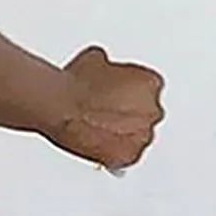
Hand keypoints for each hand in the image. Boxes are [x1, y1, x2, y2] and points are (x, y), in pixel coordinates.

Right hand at [49, 45, 165, 170]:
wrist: (62, 107)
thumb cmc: (78, 85)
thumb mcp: (96, 59)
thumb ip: (110, 67)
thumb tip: (103, 70)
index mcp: (151, 83)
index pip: (148, 87)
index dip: (129, 90)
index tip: (116, 93)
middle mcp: (153, 110)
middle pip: (146, 112)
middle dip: (129, 113)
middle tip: (106, 111)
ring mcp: (142, 135)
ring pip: (137, 135)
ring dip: (123, 133)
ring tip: (99, 128)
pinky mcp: (129, 156)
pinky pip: (126, 155)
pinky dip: (115, 152)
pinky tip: (99, 144)